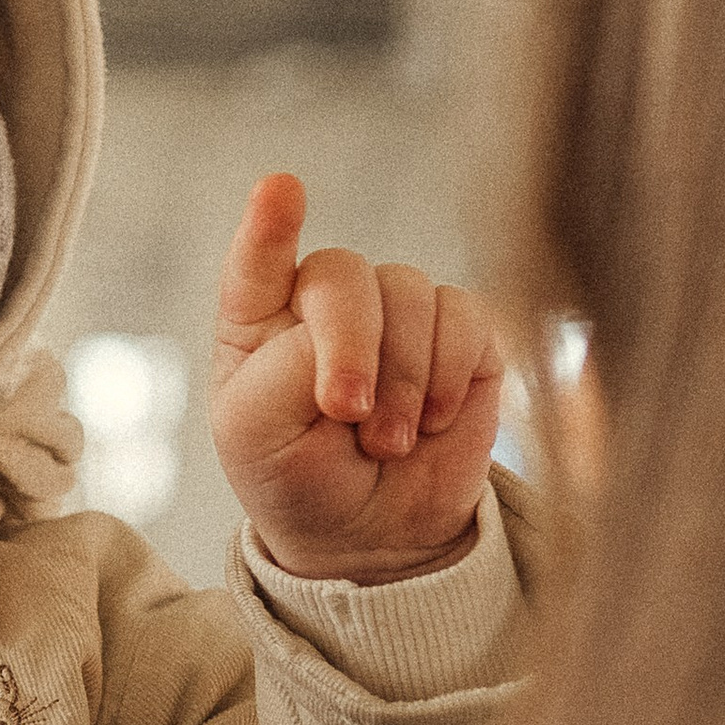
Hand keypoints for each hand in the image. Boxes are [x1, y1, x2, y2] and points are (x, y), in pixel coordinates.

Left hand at [209, 172, 502, 582]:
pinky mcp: (459, 333)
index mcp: (259, 319)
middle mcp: (326, 301)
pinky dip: (449, 375)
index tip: (280, 190)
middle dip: (350, 346)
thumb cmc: (299, 479)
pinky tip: (432, 421)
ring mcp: (395, 311)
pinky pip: (465, 318)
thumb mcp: (259, 434)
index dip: (270, 225)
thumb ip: (289, 367)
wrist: (373, 535)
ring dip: (401, 379)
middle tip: (348, 414)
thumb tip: (363, 325)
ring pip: (408, 294)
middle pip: (343, 274)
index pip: (259, 261)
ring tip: (387, 443)